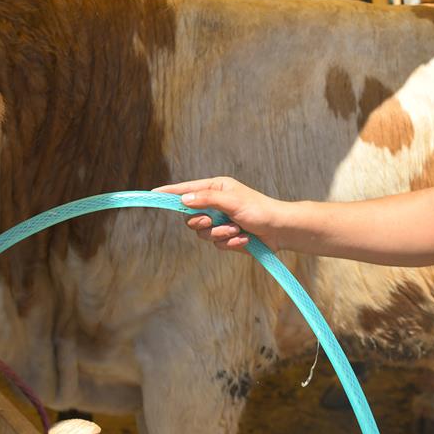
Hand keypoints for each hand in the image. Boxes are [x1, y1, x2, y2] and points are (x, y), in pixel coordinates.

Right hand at [154, 176, 284, 251]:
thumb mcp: (232, 201)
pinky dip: (230, 243)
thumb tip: (184, 199)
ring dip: (220, 234)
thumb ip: (207, 199)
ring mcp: (220, 221)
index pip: (187, 189)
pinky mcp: (226, 237)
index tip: (154, 193)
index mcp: (216, 188)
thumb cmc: (259, 210)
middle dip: (202, 222)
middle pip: (190, 216)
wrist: (280, 231)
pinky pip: (216, 244)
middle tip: (212, 221)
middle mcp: (215, 204)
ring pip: (202, 233)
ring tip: (237, 231)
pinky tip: (244, 240)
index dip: (170, 192)